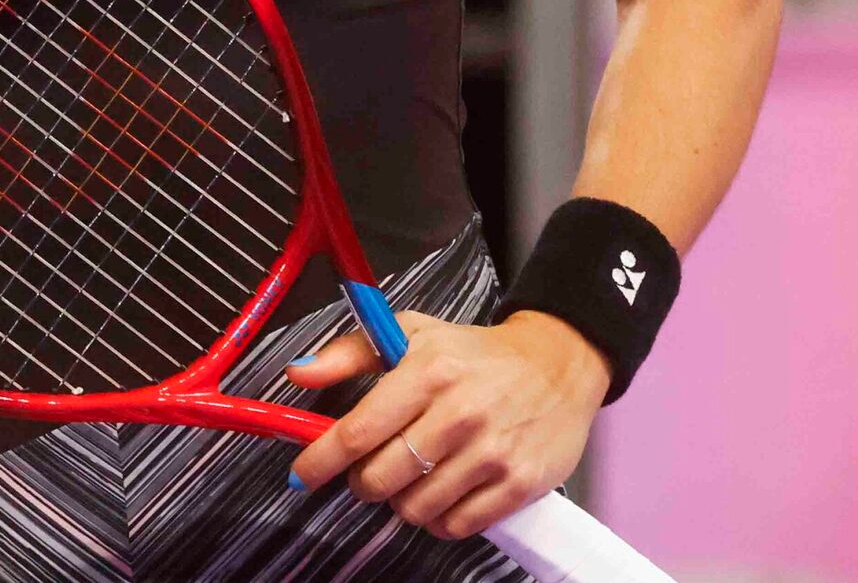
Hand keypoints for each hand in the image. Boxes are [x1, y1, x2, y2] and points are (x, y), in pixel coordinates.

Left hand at [286, 309, 609, 540]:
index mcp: (427, 372)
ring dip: (402, 502)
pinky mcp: (521, 483)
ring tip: (410, 480)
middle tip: (369, 473)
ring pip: (417, 507)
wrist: (557, 365)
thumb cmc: (472, 353)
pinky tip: (441, 497)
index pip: (358, 430)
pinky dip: (439, 520)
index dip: (320, 460)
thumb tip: (299, 373)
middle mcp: (459, 413)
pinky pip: (459, 524)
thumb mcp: (410, 333)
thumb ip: (349, 353)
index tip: (300, 475)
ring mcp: (493, 452)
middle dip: (363, 483)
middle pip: (382, 478)